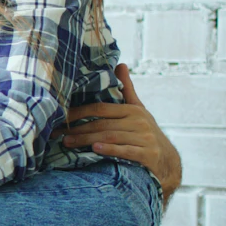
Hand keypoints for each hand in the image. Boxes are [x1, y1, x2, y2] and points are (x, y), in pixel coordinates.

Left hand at [63, 64, 181, 200]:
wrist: (168, 161)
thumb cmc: (146, 133)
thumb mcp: (138, 110)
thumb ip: (127, 90)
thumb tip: (121, 64)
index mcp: (133, 110)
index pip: (101, 108)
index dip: (79, 112)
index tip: (61, 117)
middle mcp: (139, 122)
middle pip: (102, 124)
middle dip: (78, 129)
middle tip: (58, 134)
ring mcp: (145, 138)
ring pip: (110, 137)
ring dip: (86, 140)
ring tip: (68, 143)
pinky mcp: (148, 154)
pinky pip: (126, 151)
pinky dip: (110, 149)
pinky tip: (95, 149)